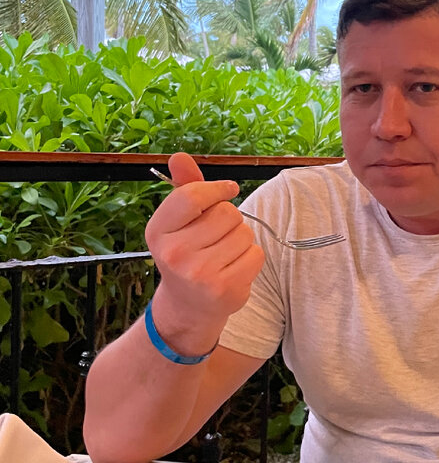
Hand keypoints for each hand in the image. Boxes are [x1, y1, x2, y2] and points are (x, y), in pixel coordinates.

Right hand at [145, 152, 263, 349]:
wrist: (188, 305)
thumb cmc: (187, 253)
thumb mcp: (179, 222)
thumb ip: (184, 187)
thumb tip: (179, 156)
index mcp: (158, 231)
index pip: (191, 195)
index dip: (216, 188)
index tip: (227, 190)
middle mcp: (174, 254)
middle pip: (226, 212)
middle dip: (229, 219)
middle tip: (216, 236)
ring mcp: (200, 274)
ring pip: (244, 233)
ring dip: (241, 239)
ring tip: (224, 253)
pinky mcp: (225, 289)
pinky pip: (255, 254)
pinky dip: (250, 257)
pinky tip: (233, 268)